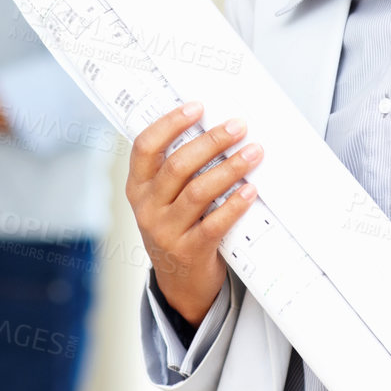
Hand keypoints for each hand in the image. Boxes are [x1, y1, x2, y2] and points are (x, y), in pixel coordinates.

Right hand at [125, 101, 262, 327]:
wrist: (179, 284)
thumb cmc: (177, 229)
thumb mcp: (163, 200)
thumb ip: (178, 171)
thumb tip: (214, 129)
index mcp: (137, 187)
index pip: (145, 147)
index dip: (169, 124)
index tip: (197, 107)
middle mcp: (147, 208)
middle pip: (178, 165)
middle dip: (211, 141)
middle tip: (238, 126)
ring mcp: (166, 231)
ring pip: (198, 191)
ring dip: (229, 168)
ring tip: (253, 152)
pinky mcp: (189, 252)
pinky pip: (214, 224)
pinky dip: (234, 204)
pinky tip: (251, 190)